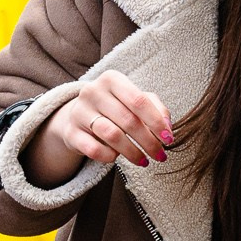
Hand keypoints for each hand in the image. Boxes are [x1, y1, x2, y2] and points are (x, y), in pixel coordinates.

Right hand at [24, 70, 173, 185]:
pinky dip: (109, 157)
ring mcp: (79, 111)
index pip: (139, 101)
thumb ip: (156, 108)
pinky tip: (116, 158)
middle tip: (160, 156)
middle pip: (128, 120)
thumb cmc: (116, 107)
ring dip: (133, 152)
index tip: (169, 139)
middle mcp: (93, 91)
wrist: (79, 116)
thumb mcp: (136, 101)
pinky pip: (94, 149)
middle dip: (149, 142)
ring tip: (144, 161)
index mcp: (112, 79)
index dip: (157, 122)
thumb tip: (167, 127)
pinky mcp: (71, 132)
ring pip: (112, 135)